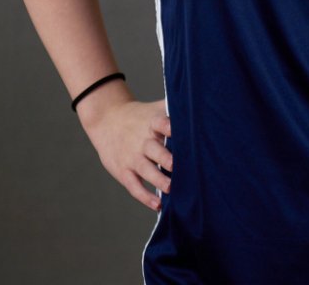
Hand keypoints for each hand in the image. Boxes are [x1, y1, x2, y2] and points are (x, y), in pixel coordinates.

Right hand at [77, 85, 172, 210]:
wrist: (107, 120)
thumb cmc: (140, 116)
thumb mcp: (154, 109)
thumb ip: (173, 109)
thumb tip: (201, 105)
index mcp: (151, 123)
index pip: (161, 123)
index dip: (169, 127)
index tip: (178, 132)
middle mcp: (142, 140)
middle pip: (154, 150)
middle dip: (166, 158)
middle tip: (178, 166)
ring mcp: (132, 157)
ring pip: (146, 170)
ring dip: (159, 180)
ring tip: (171, 188)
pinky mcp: (124, 171)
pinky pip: (134, 186)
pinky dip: (145, 197)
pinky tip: (158, 205)